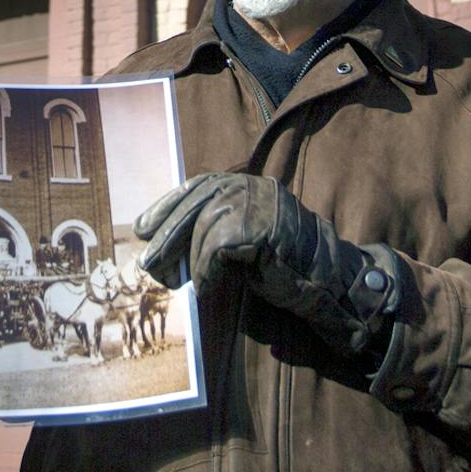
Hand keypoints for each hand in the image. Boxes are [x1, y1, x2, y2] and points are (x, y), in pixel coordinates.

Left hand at [135, 172, 402, 357]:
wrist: (328, 284)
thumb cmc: (282, 266)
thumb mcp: (243, 239)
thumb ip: (213, 228)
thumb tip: (164, 240)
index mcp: (248, 185)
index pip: (198, 186)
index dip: (168, 205)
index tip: (143, 227)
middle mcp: (253, 188)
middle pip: (196, 203)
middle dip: (167, 233)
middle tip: (148, 262)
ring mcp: (261, 205)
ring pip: (206, 228)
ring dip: (190, 261)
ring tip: (183, 283)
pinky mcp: (263, 228)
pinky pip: (218, 248)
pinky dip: (207, 270)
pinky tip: (208, 286)